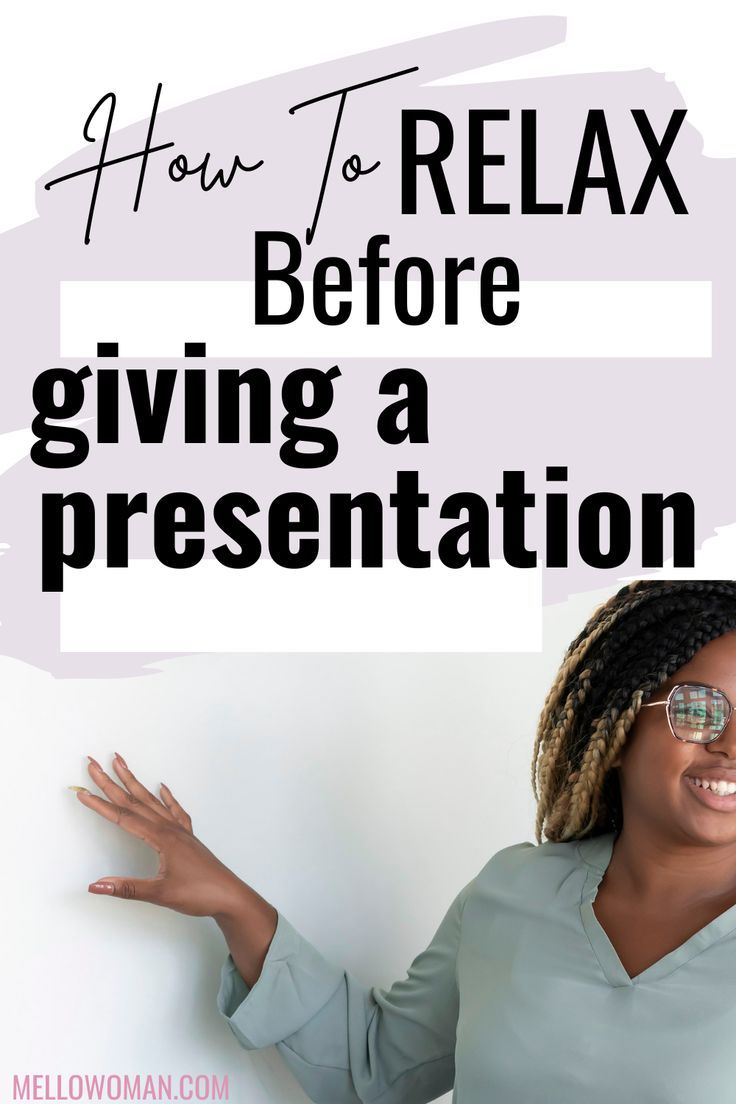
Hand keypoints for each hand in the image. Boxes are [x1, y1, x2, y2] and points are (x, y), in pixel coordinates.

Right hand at [72, 754, 249, 918]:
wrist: (230, 895)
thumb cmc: (199, 894)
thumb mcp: (160, 894)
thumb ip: (127, 888)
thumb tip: (96, 885)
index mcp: (161, 838)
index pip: (123, 817)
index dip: (100, 805)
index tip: (81, 791)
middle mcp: (169, 828)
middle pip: (134, 801)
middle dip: (111, 782)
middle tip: (92, 764)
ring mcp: (180, 831)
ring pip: (151, 801)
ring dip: (134, 782)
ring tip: (120, 764)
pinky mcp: (188, 837)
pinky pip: (175, 810)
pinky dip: (166, 797)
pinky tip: (162, 787)